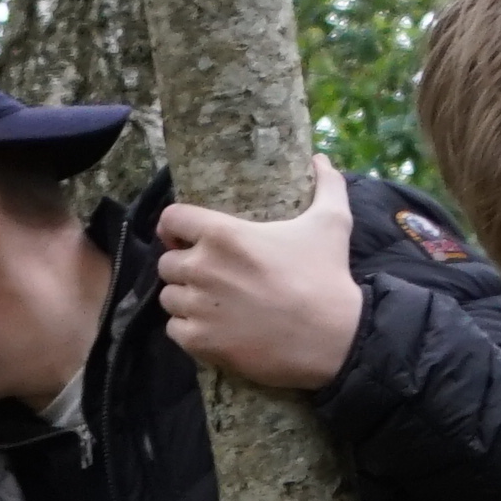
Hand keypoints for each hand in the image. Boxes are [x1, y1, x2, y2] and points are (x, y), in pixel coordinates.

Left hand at [155, 197, 366, 392]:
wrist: (333, 339)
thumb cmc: (326, 277)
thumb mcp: (332, 222)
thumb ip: (326, 185)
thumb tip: (321, 159)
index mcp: (223, 235)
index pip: (172, 219)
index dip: (174, 227)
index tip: (184, 237)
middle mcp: (202, 269)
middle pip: (168, 263)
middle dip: (185, 267)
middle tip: (210, 275)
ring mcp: (198, 307)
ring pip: (169, 298)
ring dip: (185, 298)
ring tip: (211, 302)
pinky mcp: (200, 341)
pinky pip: (174, 330)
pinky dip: (188, 329)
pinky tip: (212, 327)